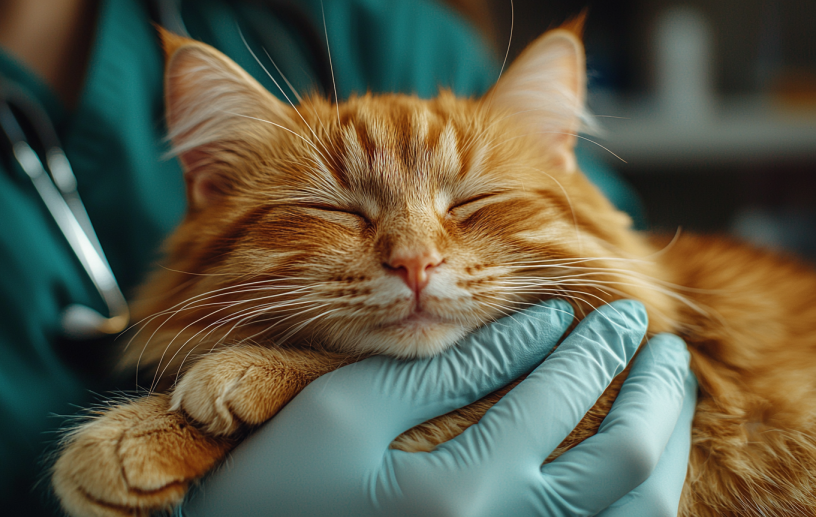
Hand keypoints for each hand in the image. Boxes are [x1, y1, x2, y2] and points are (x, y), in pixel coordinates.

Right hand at [180, 300, 694, 515]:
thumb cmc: (283, 478)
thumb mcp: (347, 408)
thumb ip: (444, 366)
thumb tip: (536, 325)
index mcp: (458, 491)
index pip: (553, 397)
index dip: (585, 343)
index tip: (602, 308)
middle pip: (625, 459)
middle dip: (651, 386)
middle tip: (651, 335)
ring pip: (637, 510)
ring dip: (664, 441)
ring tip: (666, 390)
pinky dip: (642, 498)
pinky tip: (638, 461)